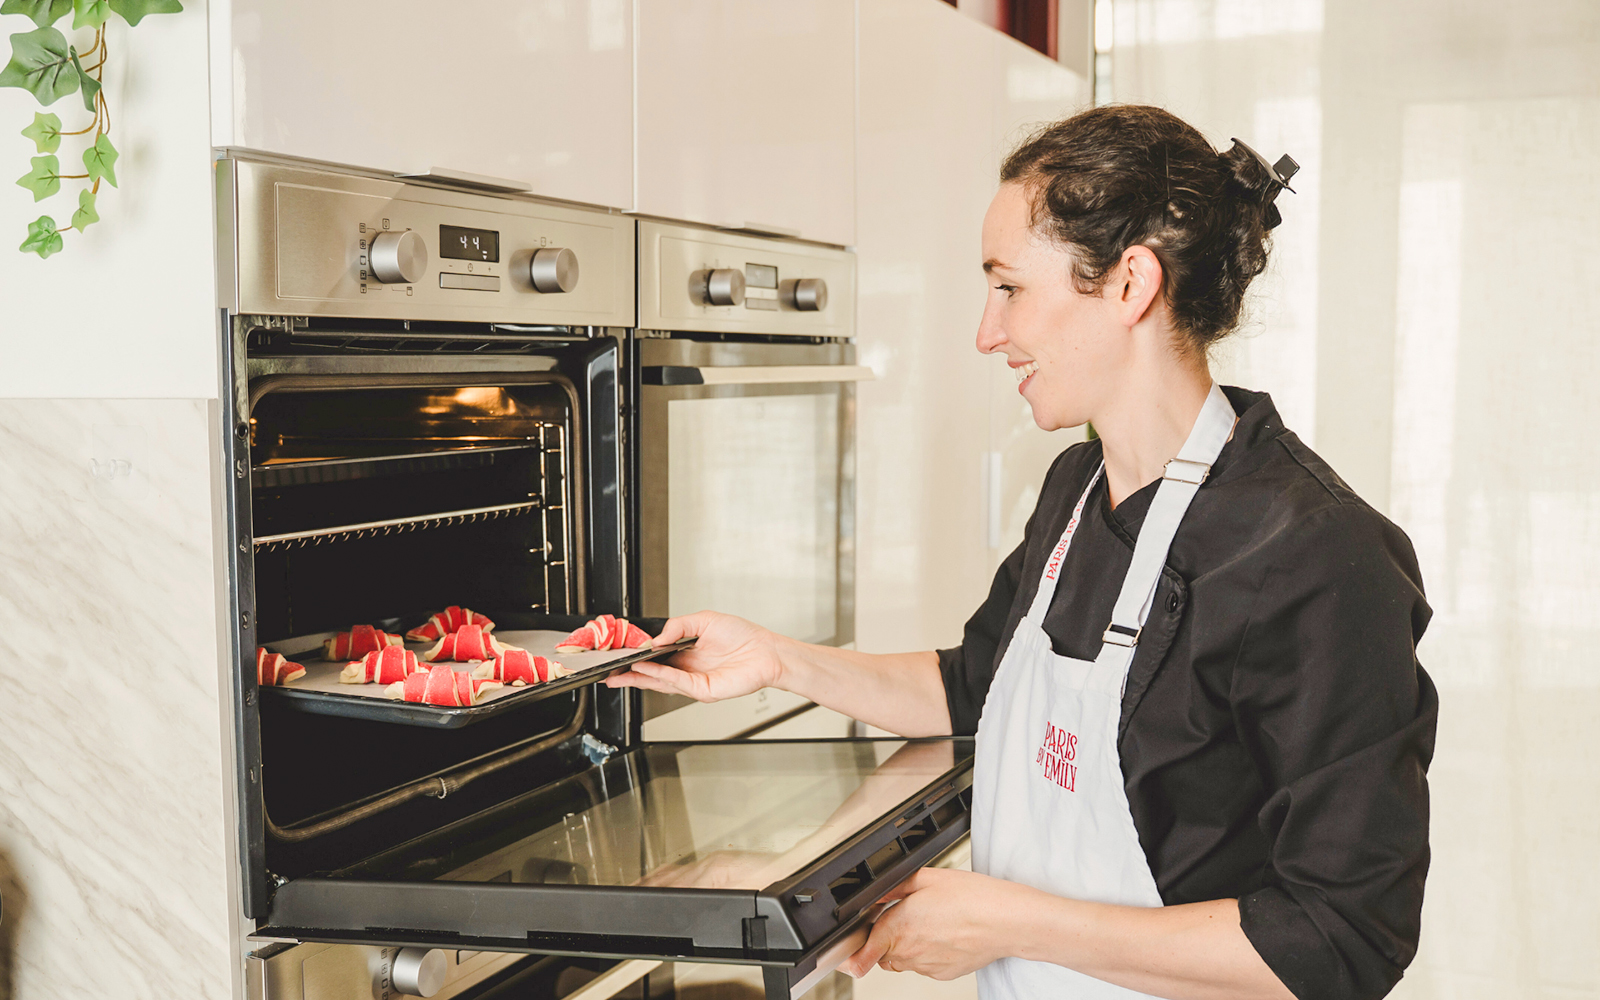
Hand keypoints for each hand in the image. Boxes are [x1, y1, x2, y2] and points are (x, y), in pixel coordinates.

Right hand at [603, 610, 785, 701]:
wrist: (766, 651)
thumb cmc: (743, 636)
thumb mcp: (704, 620)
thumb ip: (677, 627)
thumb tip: (656, 639)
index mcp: (685, 652)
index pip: (655, 658)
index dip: (636, 657)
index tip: (620, 654)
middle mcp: (687, 669)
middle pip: (652, 675)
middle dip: (629, 675)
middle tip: (609, 674)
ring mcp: (694, 681)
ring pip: (660, 682)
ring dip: (640, 677)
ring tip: (621, 672)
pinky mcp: (703, 690)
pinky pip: (677, 683)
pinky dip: (660, 675)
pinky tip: (647, 669)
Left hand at [837, 869, 1021, 980]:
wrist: (1006, 920)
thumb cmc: (972, 898)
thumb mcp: (926, 878)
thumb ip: (894, 887)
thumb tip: (877, 892)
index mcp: (898, 927)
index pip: (860, 955)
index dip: (851, 953)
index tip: (848, 951)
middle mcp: (909, 952)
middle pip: (882, 952)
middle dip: (886, 937)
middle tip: (906, 916)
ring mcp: (926, 967)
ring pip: (904, 960)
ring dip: (908, 944)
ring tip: (931, 922)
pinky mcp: (943, 974)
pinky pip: (924, 965)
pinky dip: (928, 952)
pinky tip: (945, 933)